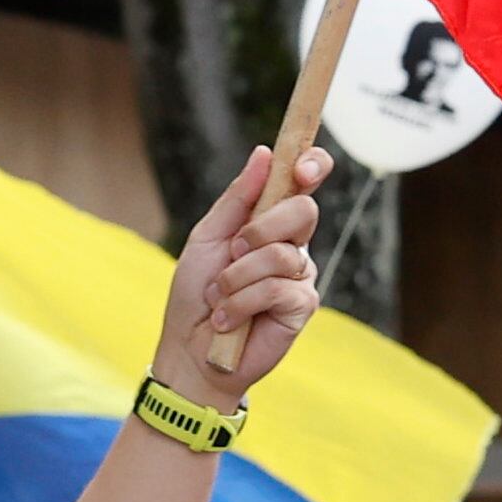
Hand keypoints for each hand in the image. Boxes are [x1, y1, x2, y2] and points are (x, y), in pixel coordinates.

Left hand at [154, 148, 326, 409]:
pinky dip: (242, 302)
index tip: (301, 165)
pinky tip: (228, 318)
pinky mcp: (302, 307)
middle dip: (262, 227)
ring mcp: (300, 277)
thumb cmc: (195, 293)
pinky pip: (278, 288)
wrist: (190, 348)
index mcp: (271, 224)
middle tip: (234, 249)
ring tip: (219, 297)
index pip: (303, 186)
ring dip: (238, 276)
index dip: (312, 166)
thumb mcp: (207, 237)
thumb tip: (263, 154)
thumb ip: (237, 199)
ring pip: (282, 255)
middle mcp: (292, 247)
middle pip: (303, 212)